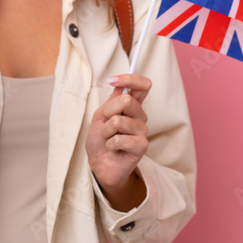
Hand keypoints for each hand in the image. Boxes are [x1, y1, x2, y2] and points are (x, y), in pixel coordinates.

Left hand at [86, 74, 151, 206]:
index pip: (142, 86)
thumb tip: (121, 87)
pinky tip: (114, 149)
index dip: (130, 79)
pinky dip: (110, 144)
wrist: (99, 164)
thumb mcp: (100, 116)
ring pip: (118, 121)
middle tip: (105, 126)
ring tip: (109, 140)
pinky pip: (120, 139)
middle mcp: (140, 116)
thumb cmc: (99, 140)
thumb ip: (112, 101)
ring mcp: (142, 130)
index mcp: (132, 106)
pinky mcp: (142, 146)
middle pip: (127, 100)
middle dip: (107, 112)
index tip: (112, 80)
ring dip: (106, 132)